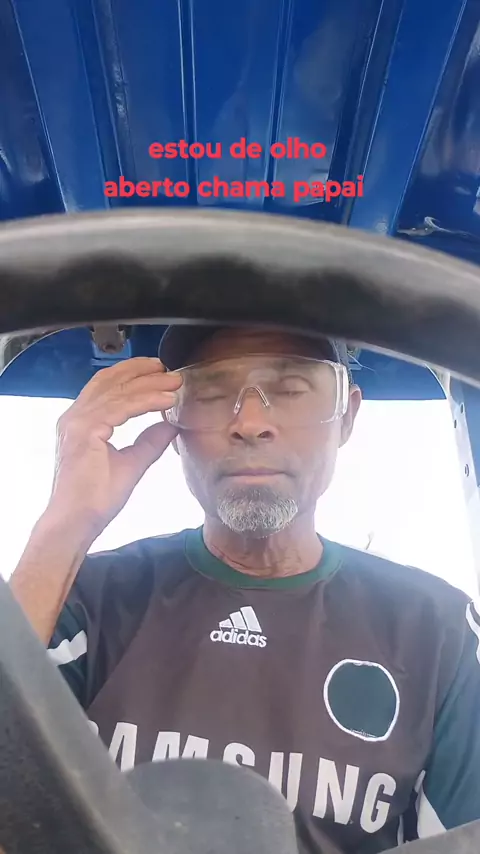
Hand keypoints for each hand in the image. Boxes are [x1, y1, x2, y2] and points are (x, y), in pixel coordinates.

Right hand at [48, 358, 181, 535]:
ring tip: (174, 381)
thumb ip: (148, 443)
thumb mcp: (130, 464)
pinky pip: (122, 407)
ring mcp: (77, 422)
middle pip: (110, 381)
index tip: (159, 373)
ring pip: (118, 391)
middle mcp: (74, 417)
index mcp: (80, 422)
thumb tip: (169, 426)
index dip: (133, 375)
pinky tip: (166, 400)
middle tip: (169, 369)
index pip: (107, 387)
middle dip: (142, 371)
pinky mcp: (84, 432)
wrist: (76, 522)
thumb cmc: (95, 500)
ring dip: (150, 384)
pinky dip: (147, 401)